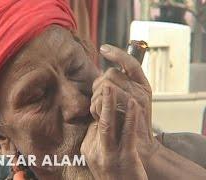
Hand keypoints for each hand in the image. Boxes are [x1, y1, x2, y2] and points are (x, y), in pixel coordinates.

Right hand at [81, 86, 147, 179]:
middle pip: (96, 120)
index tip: (107, 92)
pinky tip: (133, 105)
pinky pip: (126, 135)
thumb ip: (96, 139)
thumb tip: (99, 120)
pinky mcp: (125, 159)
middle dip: (100, 100)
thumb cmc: (113, 174)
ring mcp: (110, 154)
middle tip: (104, 83)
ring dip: (110, 104)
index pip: (93, 122)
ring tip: (112, 86)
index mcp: (89, 148)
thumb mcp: (98, 157)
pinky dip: (129, 118)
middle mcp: (96, 150)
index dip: (100, 106)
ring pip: (107, 125)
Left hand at [90, 44, 158, 166]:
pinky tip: (98, 116)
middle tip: (99, 99)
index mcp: (141, 85)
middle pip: (110, 73)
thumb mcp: (127, 102)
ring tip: (100, 110)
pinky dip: (95, 106)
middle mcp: (141, 89)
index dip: (117, 53)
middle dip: (98, 85)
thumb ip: (119, 87)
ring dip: (96, 97)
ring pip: (105, 84)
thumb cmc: (127, 124)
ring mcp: (136, 99)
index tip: (103, 48)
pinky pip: (102, 98)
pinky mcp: (127, 110)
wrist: (138, 146)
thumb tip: (104, 75)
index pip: (130, 62)